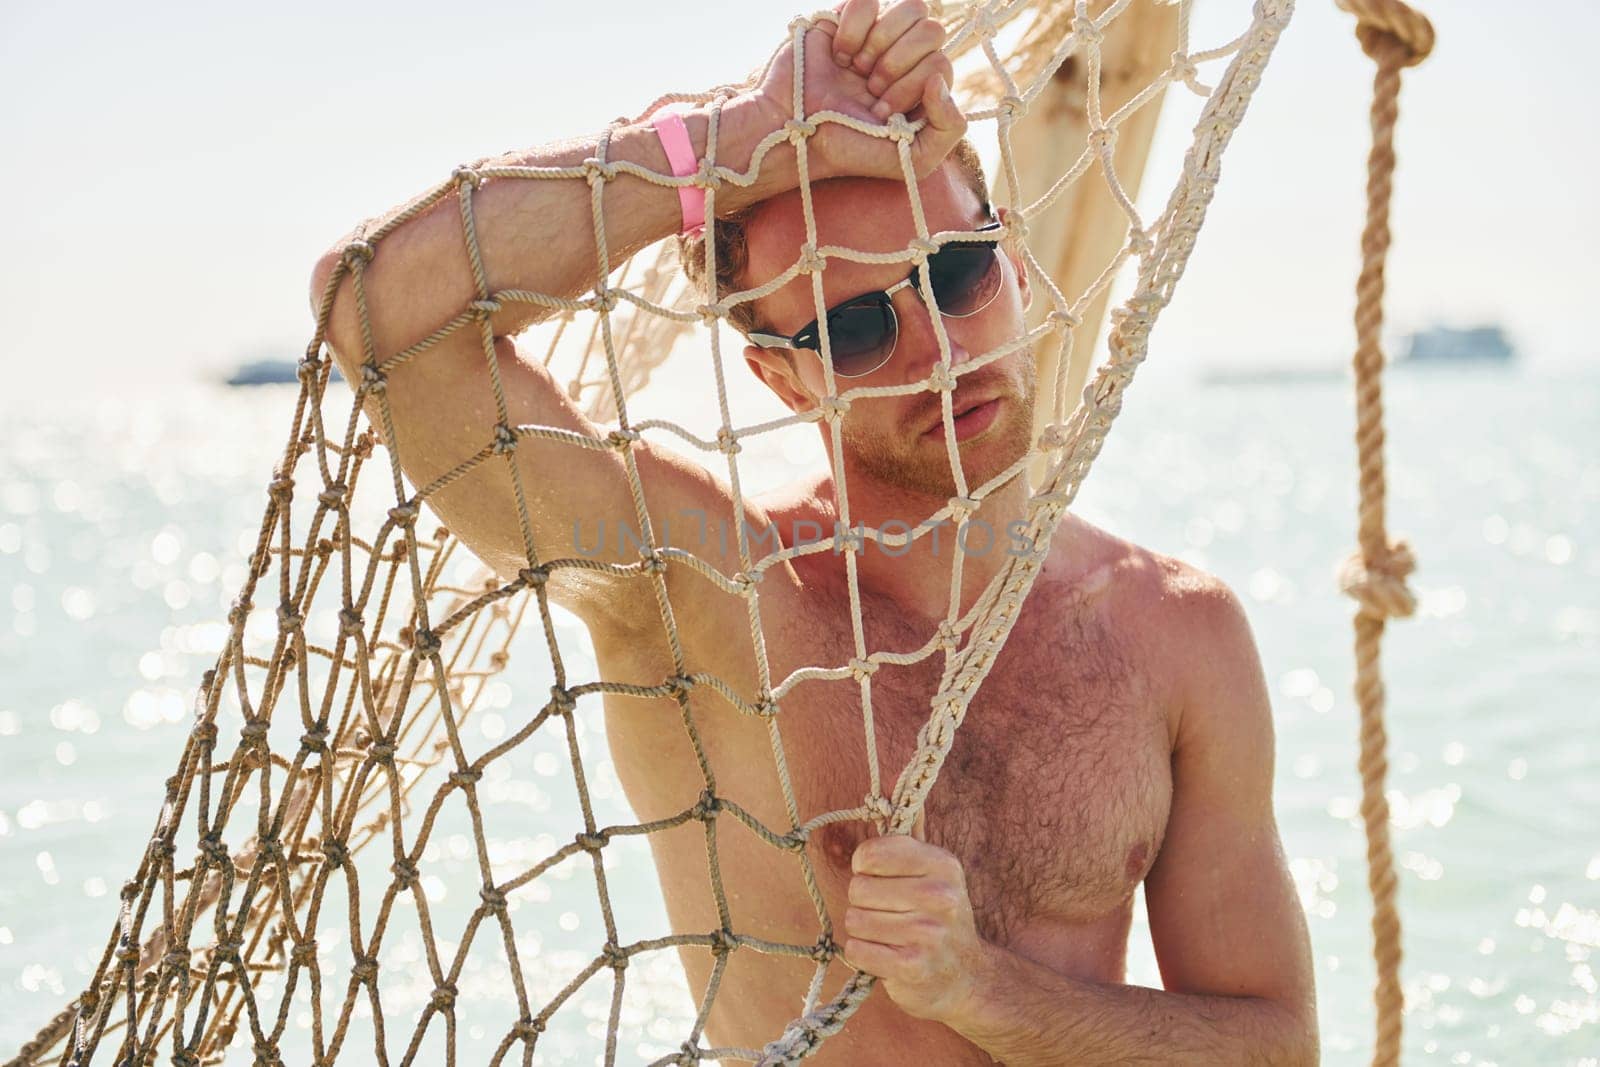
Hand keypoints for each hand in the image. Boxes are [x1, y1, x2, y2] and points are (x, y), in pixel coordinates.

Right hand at [747, 0, 966, 184]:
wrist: (792, 130)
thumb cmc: (848, 149)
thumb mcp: (913, 159)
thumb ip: (949, 128)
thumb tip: (941, 80)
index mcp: (923, 87)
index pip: (942, 63)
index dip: (912, 86)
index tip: (881, 111)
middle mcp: (906, 58)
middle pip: (932, 31)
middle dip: (897, 65)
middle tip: (868, 89)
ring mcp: (879, 35)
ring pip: (913, 7)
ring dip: (879, 43)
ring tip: (854, 69)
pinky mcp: (849, 18)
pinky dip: (853, 28)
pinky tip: (838, 54)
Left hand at [841, 833, 988, 1022]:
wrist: (965, 977)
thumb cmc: (937, 916)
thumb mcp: (933, 872)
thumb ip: (909, 834)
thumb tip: (889, 788)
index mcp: (942, 865)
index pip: (872, 853)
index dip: (865, 867)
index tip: (878, 877)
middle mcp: (940, 896)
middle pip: (859, 889)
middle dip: (864, 903)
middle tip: (889, 913)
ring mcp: (928, 934)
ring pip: (855, 921)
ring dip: (864, 931)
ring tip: (890, 935)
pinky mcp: (913, 967)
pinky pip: (857, 950)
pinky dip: (864, 955)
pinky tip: (886, 956)